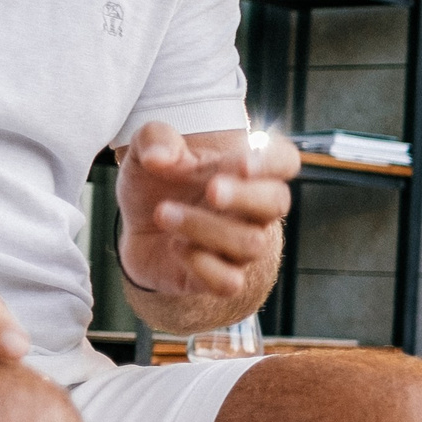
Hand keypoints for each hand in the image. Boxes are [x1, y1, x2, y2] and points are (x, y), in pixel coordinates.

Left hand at [115, 123, 297, 300]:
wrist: (137, 229)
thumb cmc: (155, 185)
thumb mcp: (146, 150)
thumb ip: (154, 139)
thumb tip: (160, 158)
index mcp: (244, 171)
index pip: (284, 161)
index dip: (272, 162)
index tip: (242, 164)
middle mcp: (252, 210)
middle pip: (278, 202)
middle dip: (246, 196)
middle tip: (211, 189)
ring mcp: (239, 246)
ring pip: (251, 243)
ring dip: (204, 227)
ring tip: (163, 213)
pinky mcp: (221, 278)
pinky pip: (230, 282)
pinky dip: (202, 265)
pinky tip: (175, 247)